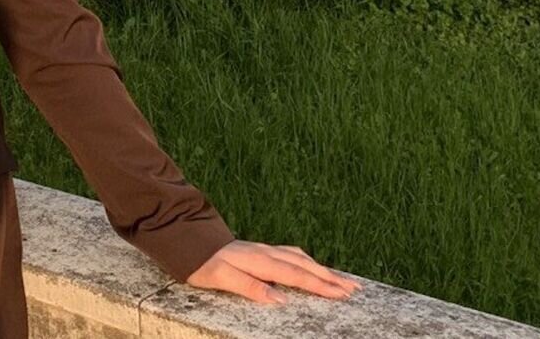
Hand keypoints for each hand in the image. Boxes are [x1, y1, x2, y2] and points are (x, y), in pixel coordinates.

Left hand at [185, 240, 361, 304]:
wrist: (186, 239)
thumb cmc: (201, 262)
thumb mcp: (221, 278)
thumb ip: (250, 287)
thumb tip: (280, 299)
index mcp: (260, 261)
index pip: (296, 276)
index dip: (320, 286)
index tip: (343, 294)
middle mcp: (266, 253)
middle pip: (304, 266)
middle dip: (330, 278)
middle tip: (354, 289)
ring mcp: (263, 250)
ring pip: (300, 258)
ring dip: (322, 269)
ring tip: (340, 280)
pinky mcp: (259, 250)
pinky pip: (290, 255)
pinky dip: (306, 261)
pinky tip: (309, 265)